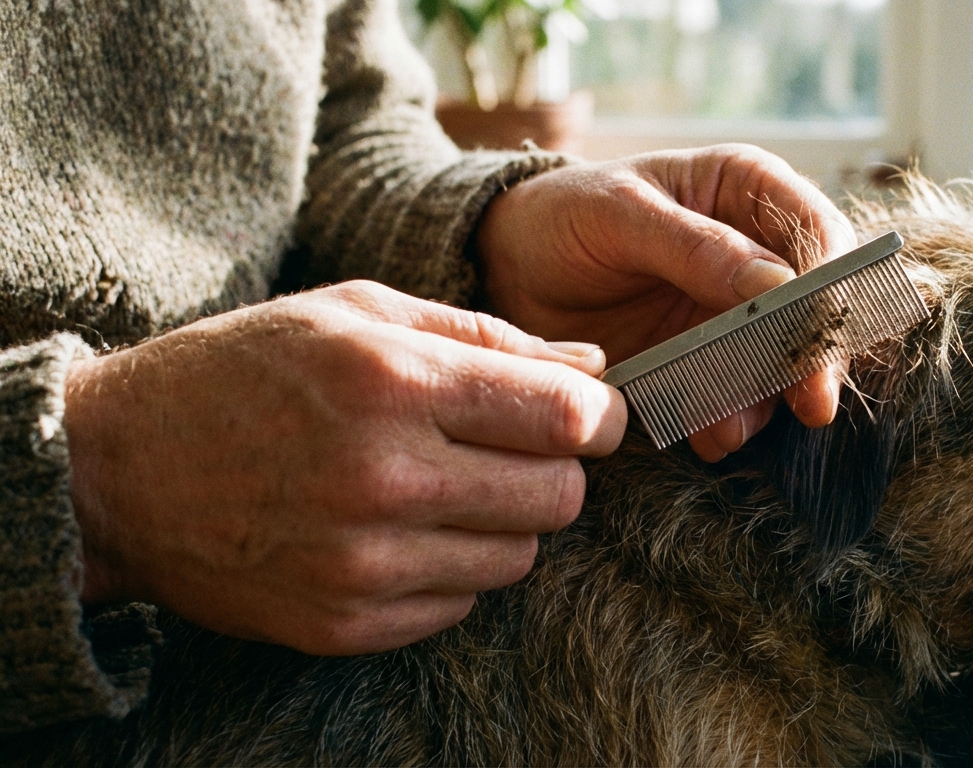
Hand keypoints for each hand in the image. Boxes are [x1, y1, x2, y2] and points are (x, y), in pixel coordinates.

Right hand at [63, 281, 626, 654]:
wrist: (120, 469)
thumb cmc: (247, 371)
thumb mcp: (359, 312)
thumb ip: (486, 336)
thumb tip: (593, 371)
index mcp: (393, 383)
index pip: (565, 418)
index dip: (600, 418)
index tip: (592, 416)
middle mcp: (384, 478)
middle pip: (559, 496)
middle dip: (556, 468)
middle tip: (512, 448)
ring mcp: (364, 564)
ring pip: (517, 557)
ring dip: (502, 521)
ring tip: (443, 485)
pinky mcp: (345, 625)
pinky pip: (460, 604)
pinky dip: (451, 569)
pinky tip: (401, 530)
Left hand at [476, 143, 858, 460]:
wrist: (510, 270)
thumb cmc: (564, 215)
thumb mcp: (622, 216)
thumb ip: (697, 247)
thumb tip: (779, 285)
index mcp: (747, 189)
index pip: (819, 232)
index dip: (830, 283)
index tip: (819, 331)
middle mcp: (756, 252)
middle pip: (816, 307)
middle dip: (812, 357)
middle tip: (810, 405)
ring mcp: (736, 313)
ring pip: (783, 361)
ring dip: (766, 401)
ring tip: (727, 429)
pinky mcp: (708, 363)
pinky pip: (739, 397)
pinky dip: (731, 421)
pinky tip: (708, 436)